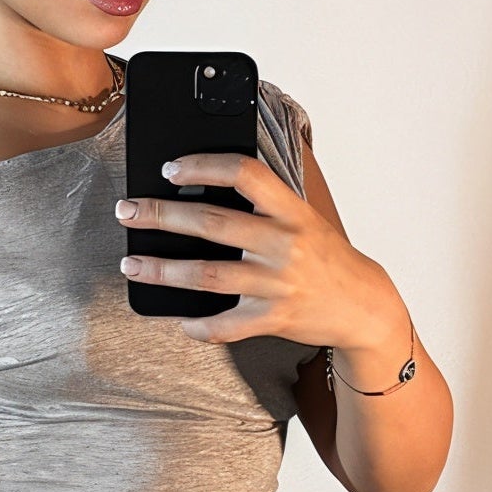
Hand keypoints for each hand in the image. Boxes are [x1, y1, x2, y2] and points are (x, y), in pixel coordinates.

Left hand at [114, 152, 393, 347]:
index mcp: (290, 210)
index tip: (170, 168)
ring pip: (208, 275)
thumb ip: (262, 204)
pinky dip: (200, 326)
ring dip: (163, 270)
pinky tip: (180, 321)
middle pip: (211, 223)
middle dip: (162, 215)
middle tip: (128, 211)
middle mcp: (283, 244)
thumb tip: (201, 187)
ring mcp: (277, 283)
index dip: (203, 166)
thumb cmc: (324, 257)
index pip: (244, 173)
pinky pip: (227, 325)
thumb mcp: (302, 218)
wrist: (363, 305)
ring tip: (131, 264)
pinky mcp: (273, 318)